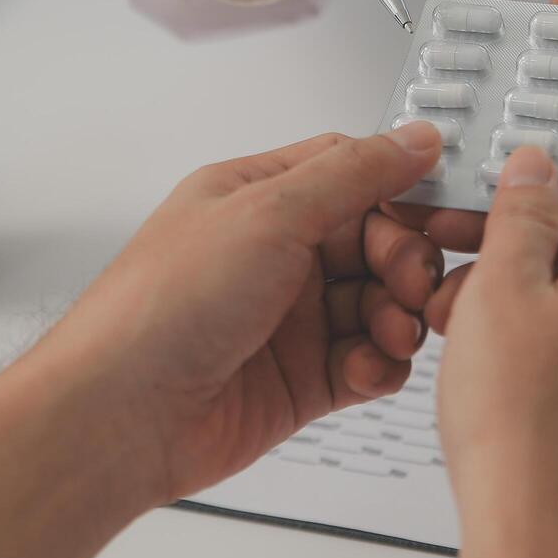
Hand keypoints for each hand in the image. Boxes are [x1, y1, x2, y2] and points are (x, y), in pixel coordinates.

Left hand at [42, 124, 444, 502]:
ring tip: (393, 332)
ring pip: (381, 304)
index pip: (354, 174)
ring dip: (400, 316)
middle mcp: (276, 254)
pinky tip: (368, 368)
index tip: (439, 210)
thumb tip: (414, 138)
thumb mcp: (269, 213)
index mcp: (258, 197)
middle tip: (411, 282)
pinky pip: (370, 361)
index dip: (402, 191)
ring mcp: (290, 318)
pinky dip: (381, 365)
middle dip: (406, 261)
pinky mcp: (303, 378)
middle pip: (379, 241)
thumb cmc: (162, 308)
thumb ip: (354, 173)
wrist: (118, 419)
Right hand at [436, 148, 557, 557]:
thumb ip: (520, 216)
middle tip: (446, 288)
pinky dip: (520, 360)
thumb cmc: (521, 420)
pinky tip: (483, 384)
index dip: (512, 205)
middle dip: (498, 265)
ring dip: (503, 314)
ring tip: (455, 341)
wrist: (539, 531)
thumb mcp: (503, 287)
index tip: (465, 217)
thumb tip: (537, 163)